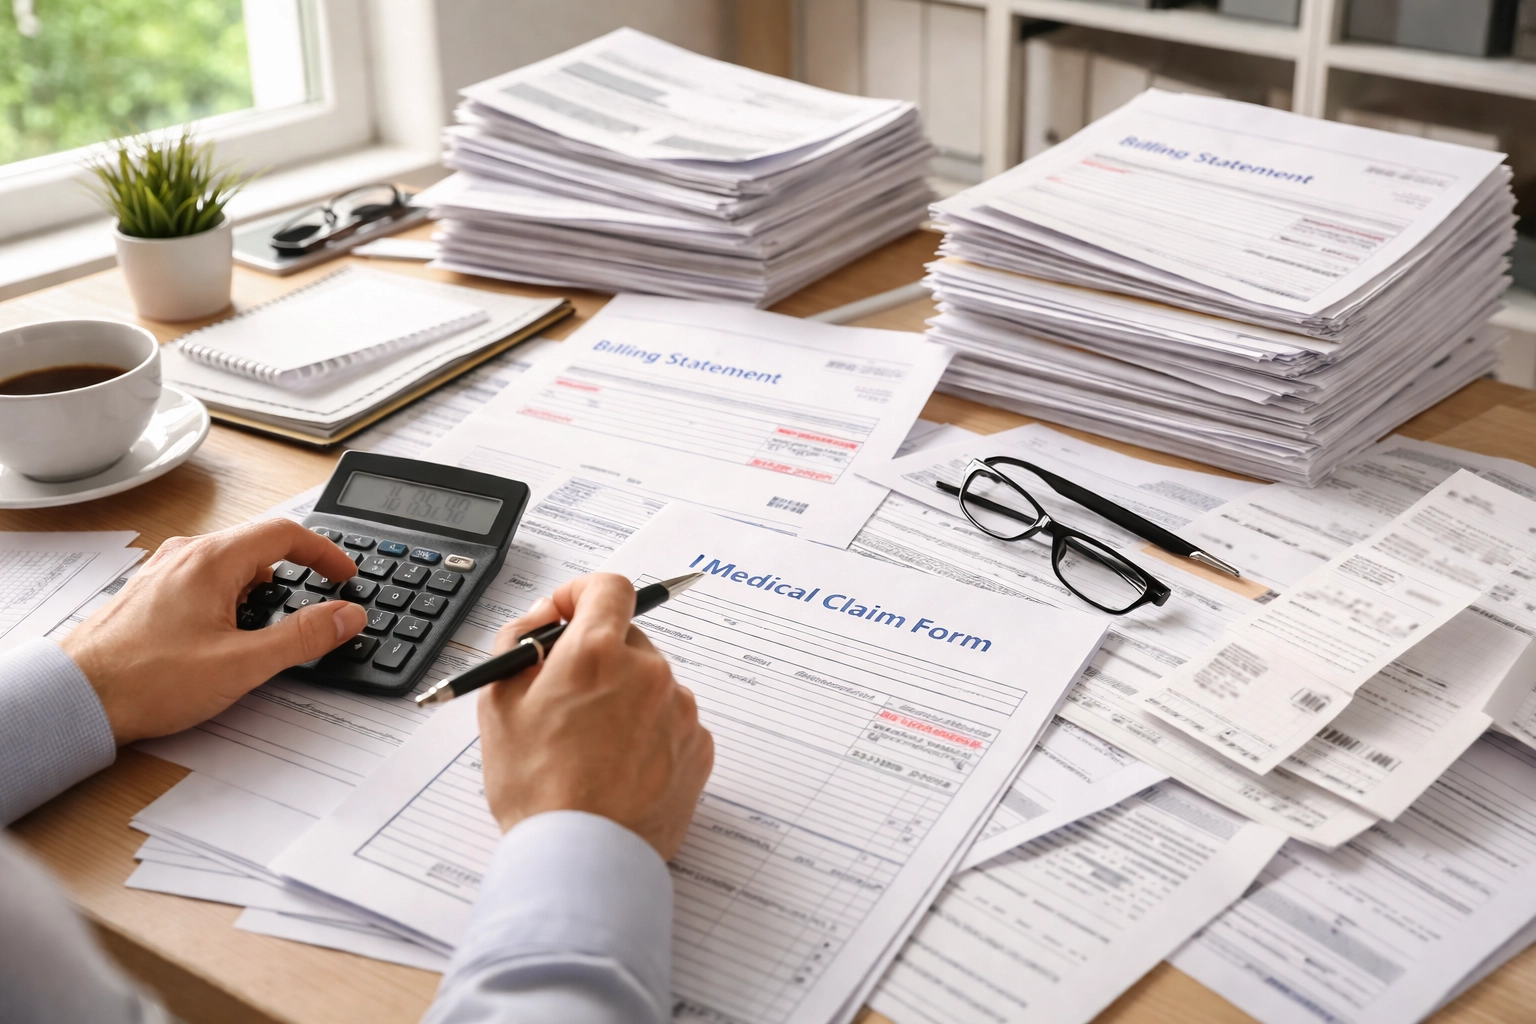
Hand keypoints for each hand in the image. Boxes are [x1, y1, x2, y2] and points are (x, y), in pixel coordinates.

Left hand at [62, 519, 367, 744]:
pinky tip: (225, 639)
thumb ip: (303, 637)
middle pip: (259, 549)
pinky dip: (230, 601)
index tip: (344, 575)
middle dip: (293, 578)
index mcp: (212, 560)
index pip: (286, 534)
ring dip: (260, 593)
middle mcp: (186, 555)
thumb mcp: (242, 664)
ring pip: (231, 567)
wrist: (75, 699)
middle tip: (312, 610)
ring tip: (264, 635)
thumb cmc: (146, 680)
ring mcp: (165, 572)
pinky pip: (205, 582)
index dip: (325, 553)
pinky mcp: (151, 593)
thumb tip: (347, 615)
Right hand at [478, 573, 713, 860]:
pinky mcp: (699, 747)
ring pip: (650, 684)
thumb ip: (519, 643)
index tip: (566, 614)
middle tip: (567, 699)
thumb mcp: (499, 705)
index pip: (608, 588)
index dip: (583, 594)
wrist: (583, 860)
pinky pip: (671, 722)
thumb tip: (543, 618)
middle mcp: (649, 672)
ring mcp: (680, 710)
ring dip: (624, 698)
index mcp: (597, 653)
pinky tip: (619, 768)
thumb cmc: (536, 789)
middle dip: (598, 657)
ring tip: (590, 748)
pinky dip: (648, 733)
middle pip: (627, 639)